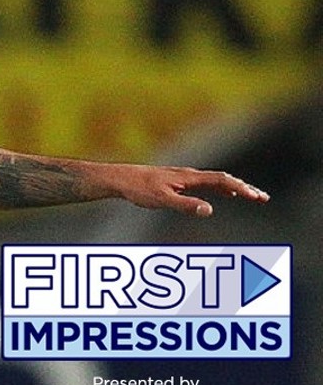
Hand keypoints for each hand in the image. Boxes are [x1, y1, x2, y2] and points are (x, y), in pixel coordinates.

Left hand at [117, 165, 269, 216]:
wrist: (121, 178)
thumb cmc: (139, 189)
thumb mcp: (162, 200)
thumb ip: (185, 205)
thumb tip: (209, 210)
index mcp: (188, 177)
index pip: (221, 181)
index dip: (241, 188)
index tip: (257, 197)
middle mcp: (189, 174)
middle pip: (224, 179)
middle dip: (245, 188)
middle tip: (263, 198)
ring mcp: (185, 177)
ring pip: (217, 181)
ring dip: (236, 188)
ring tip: (253, 196)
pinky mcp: (179, 181)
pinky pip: (207, 183)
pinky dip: (223, 189)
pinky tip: (227, 195)